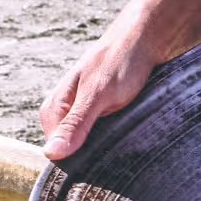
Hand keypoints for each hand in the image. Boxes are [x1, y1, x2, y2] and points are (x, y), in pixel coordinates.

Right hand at [39, 3, 167, 160]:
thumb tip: (51, 154)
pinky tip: (131, 132)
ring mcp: (85, 112)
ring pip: (92, 145)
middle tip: (118, 146)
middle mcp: (66, 112)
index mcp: (55, 109)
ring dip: (109, 146)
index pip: (57, 155)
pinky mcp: (104, 112)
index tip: (100, 163)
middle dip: (95, 155)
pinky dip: (119, 137)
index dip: (78, 163)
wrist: (149, 37)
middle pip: (74, 152)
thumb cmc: (121, 60)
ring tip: (127, 136)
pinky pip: (107, 136)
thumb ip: (77, 123)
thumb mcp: (99, 94)